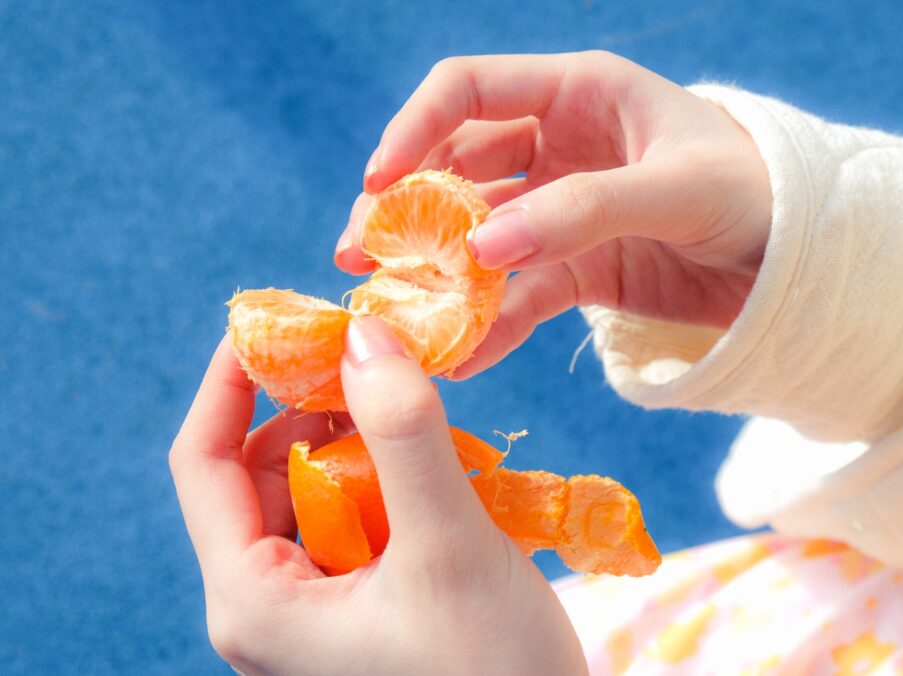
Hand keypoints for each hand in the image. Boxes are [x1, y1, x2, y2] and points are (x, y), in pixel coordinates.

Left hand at [169, 323, 585, 674]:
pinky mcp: (353, 609)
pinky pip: (351, 519)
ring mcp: (310, 611)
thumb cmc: (494, 674)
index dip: (231, 380)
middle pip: (260, 470)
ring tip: (425, 422)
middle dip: (315, 407)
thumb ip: (404, 434)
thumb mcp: (449, 545)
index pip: (203, 462)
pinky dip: (387, 479)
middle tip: (380, 361)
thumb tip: (361, 335)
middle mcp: (267, 606)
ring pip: (311, 489)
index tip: (280, 314)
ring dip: (362, 442)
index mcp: (254, 601)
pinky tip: (440, 470)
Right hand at [335, 51, 771, 377]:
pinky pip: (521, 294)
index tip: (378, 182)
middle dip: (404, 212)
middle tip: (360, 258)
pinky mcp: (579, 271)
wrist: (808, 262)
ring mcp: (563, 213)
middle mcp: (559, 148)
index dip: (414, 129)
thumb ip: (582, 210)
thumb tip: (480, 249)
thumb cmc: (759, 194)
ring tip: (398, 314)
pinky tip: (463, 354)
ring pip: (479, 239)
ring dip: (437, 274)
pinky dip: (491, 323)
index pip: (467, 90)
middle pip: (455, 170)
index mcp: (579, 94)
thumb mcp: (676, 189)